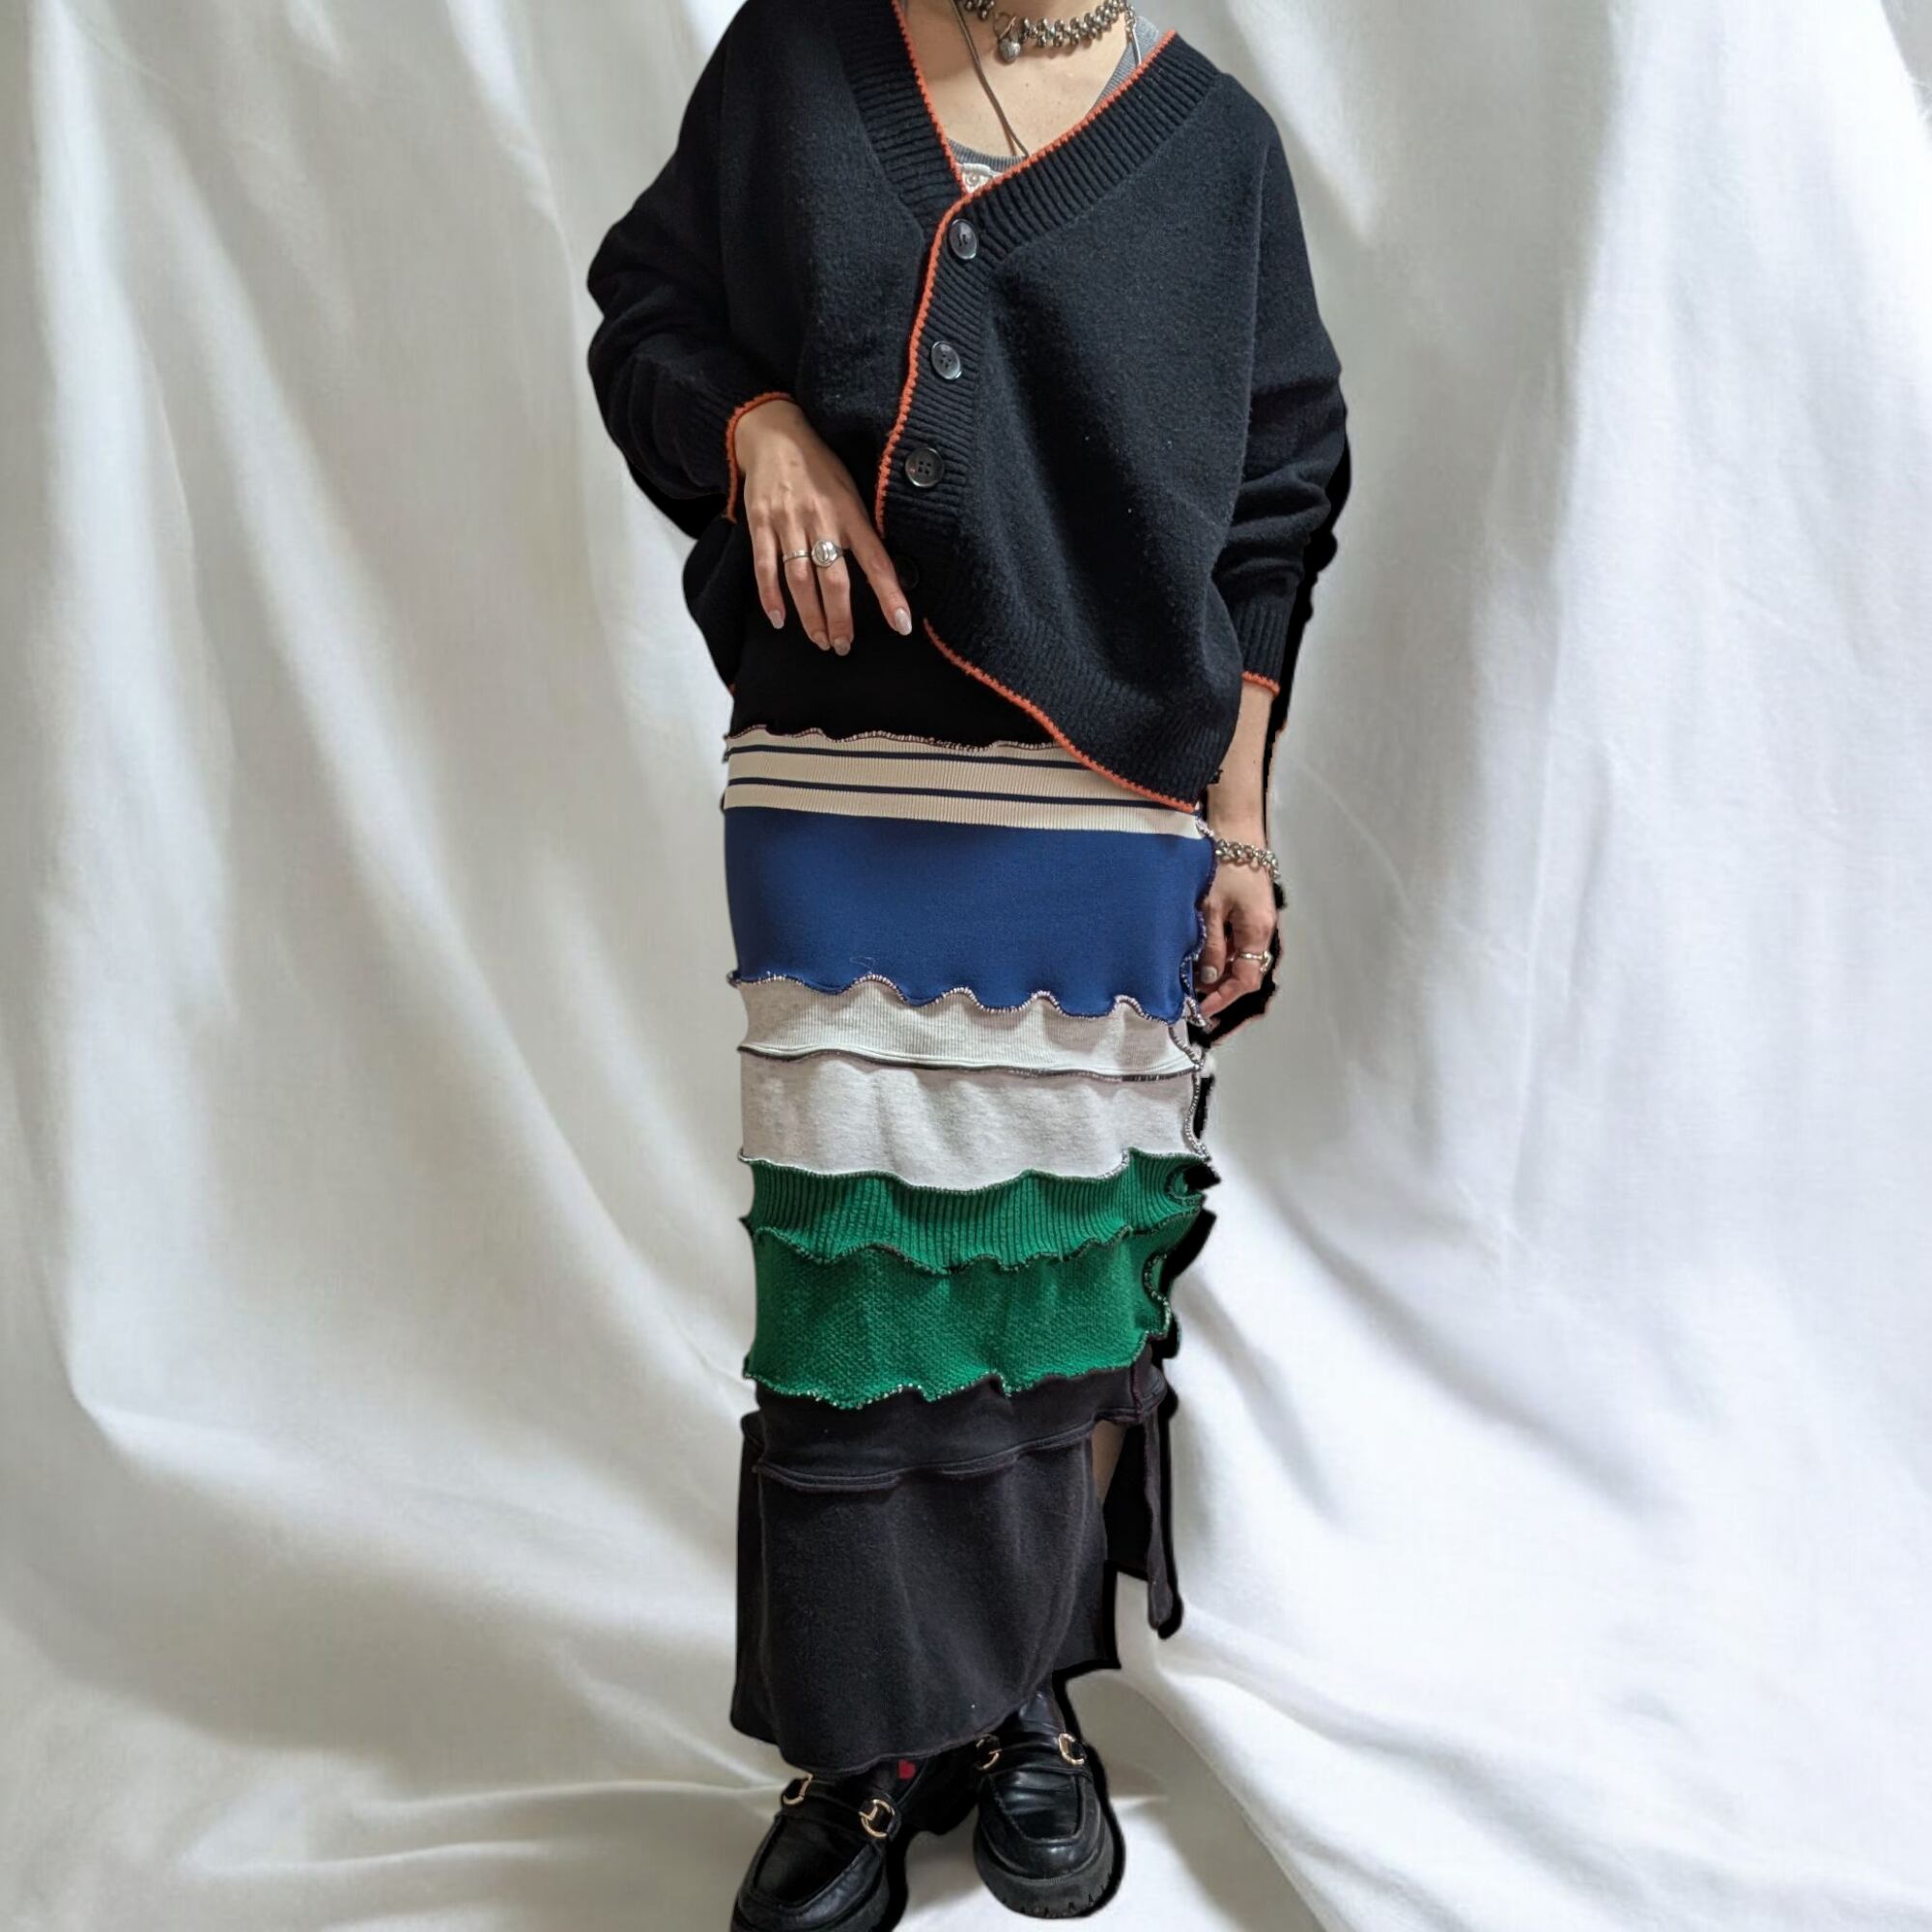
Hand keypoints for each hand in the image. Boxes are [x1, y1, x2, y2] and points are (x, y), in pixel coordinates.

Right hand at [733, 398, 913, 652]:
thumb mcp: (852, 490)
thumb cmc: (820, 467)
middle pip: (834, 579)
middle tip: (844, 646)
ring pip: (800, 579)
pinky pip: (765, 567)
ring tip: (821, 640)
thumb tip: (886, 572)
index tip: (902, 625)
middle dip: (841, 618)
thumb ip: (863, 529)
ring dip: (811, 616)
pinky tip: (780, 620)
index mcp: (850, 512)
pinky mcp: (760, 523)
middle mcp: (821, 519)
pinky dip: (771, 597)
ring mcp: (788, 521)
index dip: (889, 594)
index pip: (876, 560)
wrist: (774, 432)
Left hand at [1194, 837, 1278, 1024]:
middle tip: (1193, 997)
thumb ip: (1212, 947)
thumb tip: (1208, 980)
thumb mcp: (1211, 910)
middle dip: (1219, 988)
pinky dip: (1218, 952)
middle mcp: (1261, 931)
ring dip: (1217, 970)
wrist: (1236, 831)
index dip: (1224, 998)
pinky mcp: (1247, 911)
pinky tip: (1199, 952)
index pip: (1246, 980)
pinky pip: (1235, 941)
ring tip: (1191, 977)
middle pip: (1244, 972)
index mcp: (1257, 933)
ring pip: (1238, 958)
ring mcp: (1256, 921)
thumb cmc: (1225, 866)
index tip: (1202, 1009)